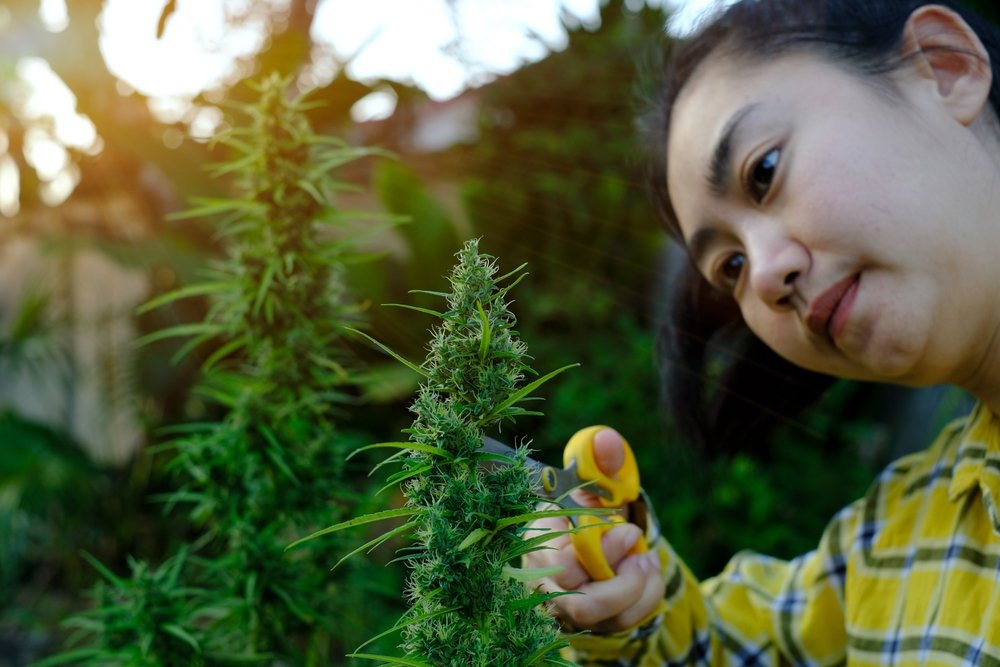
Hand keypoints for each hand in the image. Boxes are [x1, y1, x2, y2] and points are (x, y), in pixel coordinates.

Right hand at [523, 428, 664, 632]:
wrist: (593, 531)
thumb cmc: (586, 506)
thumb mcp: (595, 482)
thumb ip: (601, 462)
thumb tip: (606, 441)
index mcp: (539, 540)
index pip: (562, 564)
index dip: (603, 553)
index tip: (629, 530)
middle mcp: (546, 580)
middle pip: (580, 603)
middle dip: (621, 581)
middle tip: (639, 548)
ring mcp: (567, 605)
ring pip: (601, 620)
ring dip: (637, 591)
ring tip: (646, 560)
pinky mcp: (591, 620)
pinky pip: (621, 624)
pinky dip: (646, 598)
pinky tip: (648, 571)